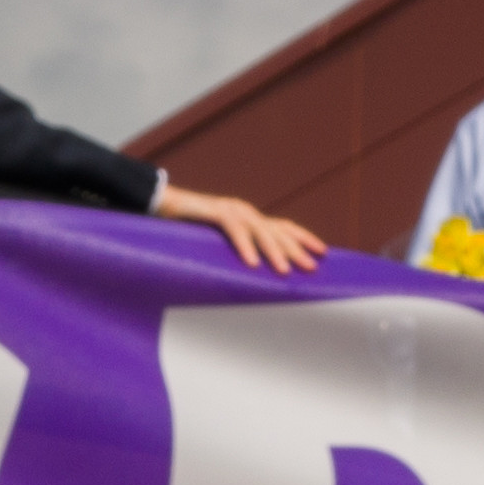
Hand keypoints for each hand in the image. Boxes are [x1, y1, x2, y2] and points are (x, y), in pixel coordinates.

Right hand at [158, 181, 329, 270]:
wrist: (159, 206)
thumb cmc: (189, 231)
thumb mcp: (221, 245)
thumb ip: (239, 253)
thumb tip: (256, 278)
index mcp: (249, 219)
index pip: (283, 227)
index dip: (304, 238)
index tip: (324, 253)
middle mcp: (244, 212)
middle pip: (277, 230)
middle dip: (295, 249)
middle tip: (311, 268)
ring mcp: (230, 209)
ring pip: (258, 229)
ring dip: (272, 251)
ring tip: (284, 271)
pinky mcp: (212, 211)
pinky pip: (232, 228)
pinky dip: (243, 245)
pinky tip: (251, 263)